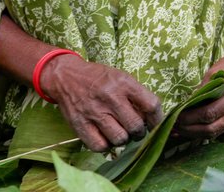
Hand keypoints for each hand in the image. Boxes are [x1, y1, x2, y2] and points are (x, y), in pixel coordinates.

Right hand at [40, 55, 162, 151]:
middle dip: (140, 132)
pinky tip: (106, 137)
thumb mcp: (121, 77)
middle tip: (136, 130)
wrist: (66, 77)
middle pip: (136, 126)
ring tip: (121, 132)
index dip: (158, 119)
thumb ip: (136, 95)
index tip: (155, 124)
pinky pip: (100, 146)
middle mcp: (110, 97)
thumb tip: (151, 118)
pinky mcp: (80, 125)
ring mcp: (94, 112)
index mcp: (124, 83)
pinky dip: (106, 145)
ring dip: (124, 139)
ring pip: (120, 139)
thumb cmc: (99, 78)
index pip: (151, 105)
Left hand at [173, 50, 223, 140]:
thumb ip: (202, 89)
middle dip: (190, 129)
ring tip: (178, 130)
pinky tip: (191, 130)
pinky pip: (219, 130)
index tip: (176, 116)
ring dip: (195, 134)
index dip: (190, 118)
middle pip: (212, 128)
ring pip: (215, 133)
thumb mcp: (215, 71)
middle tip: (174, 126)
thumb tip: (185, 104)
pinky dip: (203, 131)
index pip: (210, 113)